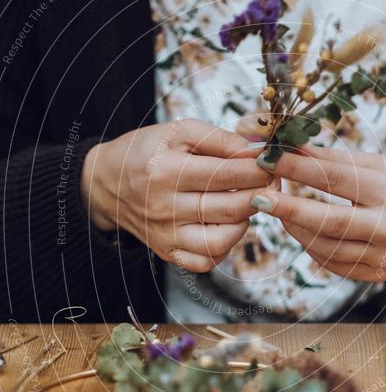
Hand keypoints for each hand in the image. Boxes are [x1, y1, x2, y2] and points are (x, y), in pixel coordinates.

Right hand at [81, 119, 268, 271]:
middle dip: (262, 194)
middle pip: (231, 208)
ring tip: (246, 201)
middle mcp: (164, 206)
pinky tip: (226, 224)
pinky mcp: (167, 252)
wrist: (107, 183)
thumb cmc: (147, 151)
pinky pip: (207, 260)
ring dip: (246, 220)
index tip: (273, 163)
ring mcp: (165, 234)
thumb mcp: (178, 131)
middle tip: (272, 182)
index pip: (228, 174)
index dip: (259, 169)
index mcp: (166, 170)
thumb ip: (220, 139)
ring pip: (224, 239)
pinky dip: (225, 245)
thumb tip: (256, 152)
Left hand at [250, 145, 385, 281]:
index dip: (298, 168)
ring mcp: (383, 256)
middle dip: (287, 209)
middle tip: (258, 197)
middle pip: (328, 222)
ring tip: (277, 210)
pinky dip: (312, 247)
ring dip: (295, 228)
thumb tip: (291, 149)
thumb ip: (338, 160)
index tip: (268, 158)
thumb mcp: (384, 164)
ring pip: (325, 248)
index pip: (336, 179)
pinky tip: (301, 230)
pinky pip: (333, 264)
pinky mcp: (376, 274)